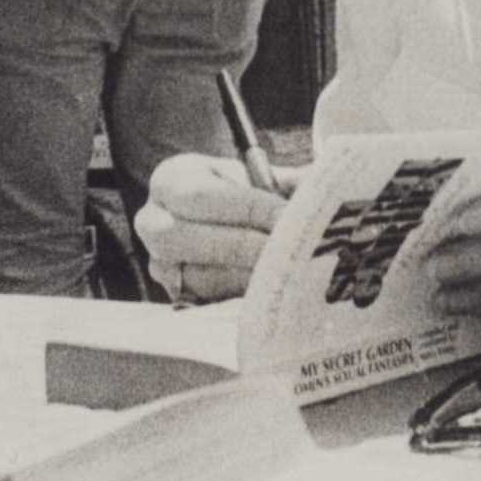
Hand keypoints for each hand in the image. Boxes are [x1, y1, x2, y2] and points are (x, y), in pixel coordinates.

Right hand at [134, 151, 292, 305]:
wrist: (222, 222)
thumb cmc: (243, 195)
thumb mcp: (258, 178)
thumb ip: (287, 183)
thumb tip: (327, 191)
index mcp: (170, 180)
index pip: (201, 196)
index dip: (247, 208)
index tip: (287, 217)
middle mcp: (152, 221)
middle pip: (186, 238)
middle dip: (242, 246)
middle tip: (288, 251)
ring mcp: (160, 264)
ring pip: (197, 276)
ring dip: (245, 276)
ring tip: (287, 272)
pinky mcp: (177, 297)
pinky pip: (206, 303)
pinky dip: (241, 299)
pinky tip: (273, 292)